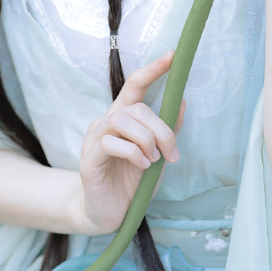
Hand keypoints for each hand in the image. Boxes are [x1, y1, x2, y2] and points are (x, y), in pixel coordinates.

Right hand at [77, 50, 185, 235]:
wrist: (109, 214)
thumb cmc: (132, 181)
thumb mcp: (158, 156)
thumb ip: (168, 130)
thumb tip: (182, 101)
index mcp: (124, 118)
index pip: (136, 85)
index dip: (153, 69)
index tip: (172, 56)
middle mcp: (107, 122)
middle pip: (137, 107)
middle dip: (161, 128)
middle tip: (171, 153)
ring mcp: (94, 138)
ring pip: (122, 120)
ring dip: (145, 140)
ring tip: (152, 160)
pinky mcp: (89, 158)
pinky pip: (109, 142)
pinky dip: (132, 152)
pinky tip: (141, 165)